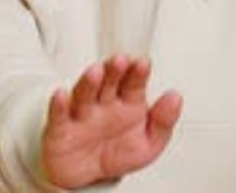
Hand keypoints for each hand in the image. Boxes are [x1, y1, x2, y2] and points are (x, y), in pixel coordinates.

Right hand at [42, 54, 182, 188]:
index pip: (134, 81)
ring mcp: (82, 113)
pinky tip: (61, 94)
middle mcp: (104, 102)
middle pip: (109, 81)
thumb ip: (163, 122)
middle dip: (114, 70)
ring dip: (89, 82)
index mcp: (128, 101)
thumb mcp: (148, 143)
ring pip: (85, 93)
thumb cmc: (118, 152)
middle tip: (120, 60)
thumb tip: (176, 97)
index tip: (143, 62)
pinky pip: (59, 116)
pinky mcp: (60, 129)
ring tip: (95, 72)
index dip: (138, 72)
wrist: (87, 177)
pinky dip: (58, 105)